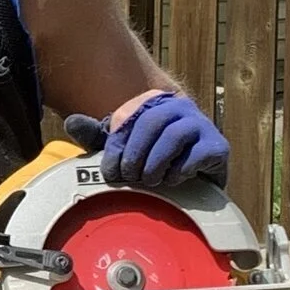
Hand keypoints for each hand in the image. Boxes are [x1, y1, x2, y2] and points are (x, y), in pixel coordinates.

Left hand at [98, 90, 228, 191]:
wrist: (191, 185)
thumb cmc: (152, 163)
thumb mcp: (121, 149)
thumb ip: (97, 136)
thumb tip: (71, 121)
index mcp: (154, 103)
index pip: (131, 116)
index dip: (117, 145)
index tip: (110, 170)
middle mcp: (180, 108)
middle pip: (153, 121)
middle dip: (136, 153)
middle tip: (130, 176)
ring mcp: (201, 125)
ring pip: (175, 136)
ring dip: (156, 163)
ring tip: (150, 179)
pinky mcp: (218, 146)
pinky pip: (198, 155)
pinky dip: (181, 171)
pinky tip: (173, 180)